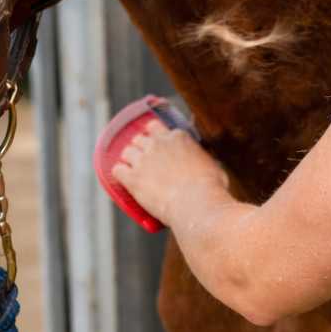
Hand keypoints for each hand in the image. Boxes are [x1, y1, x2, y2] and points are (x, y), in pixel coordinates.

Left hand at [112, 121, 228, 227]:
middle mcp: (157, 144)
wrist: (197, 205)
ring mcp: (143, 160)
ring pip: (126, 151)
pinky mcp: (133, 179)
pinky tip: (122, 177)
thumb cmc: (211, 188)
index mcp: (178, 137)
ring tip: (132, 167)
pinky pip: (117, 170)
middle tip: (144, 157)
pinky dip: (119, 173)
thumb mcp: (212, 165)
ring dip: (129, 158)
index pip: (157, 126)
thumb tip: (204, 162)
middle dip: (140, 145)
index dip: (155, 134)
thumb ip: (202, 159)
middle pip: (139, 137)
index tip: (156, 142)